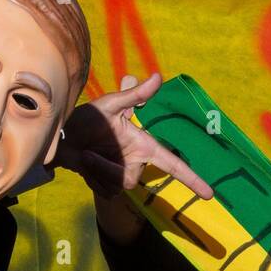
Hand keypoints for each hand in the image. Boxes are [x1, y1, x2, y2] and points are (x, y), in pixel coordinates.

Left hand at [58, 74, 213, 200]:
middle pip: (131, 179)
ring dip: (97, 171)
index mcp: (143, 145)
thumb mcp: (109, 105)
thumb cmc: (84, 119)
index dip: (192, 179)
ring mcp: (122, 176)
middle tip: (86, 153)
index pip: (173, 165)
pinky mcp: (109, 186)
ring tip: (84, 156)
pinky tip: (83, 167)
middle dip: (107, 167)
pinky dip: (92, 179)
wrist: (60, 139)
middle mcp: (136, 162)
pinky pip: (107, 192)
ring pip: (117, 186)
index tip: (210, 194)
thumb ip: (135, 96)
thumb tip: (158, 76)